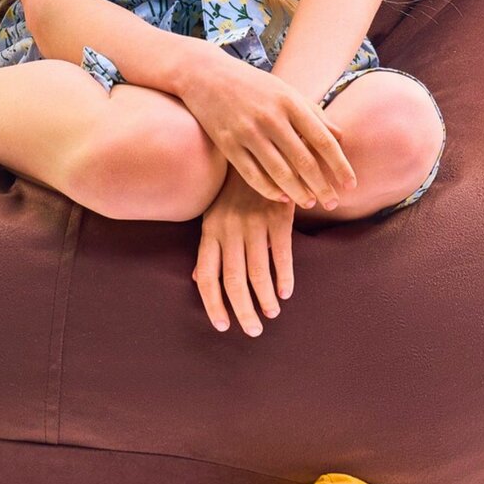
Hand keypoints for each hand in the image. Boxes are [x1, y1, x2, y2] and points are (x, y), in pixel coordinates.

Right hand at [175, 47, 356, 209]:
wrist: (205, 74)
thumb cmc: (253, 85)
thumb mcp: (286, 91)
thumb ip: (314, 113)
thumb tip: (342, 137)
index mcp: (290, 102)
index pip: (324, 140)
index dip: (340, 166)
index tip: (351, 185)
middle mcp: (271, 117)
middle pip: (304, 161)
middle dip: (322, 186)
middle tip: (333, 203)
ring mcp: (247, 131)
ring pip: (280, 173)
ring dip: (299, 193)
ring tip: (310, 204)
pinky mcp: (227, 144)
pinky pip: (253, 176)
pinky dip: (270, 191)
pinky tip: (282, 198)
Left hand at [194, 167, 294, 335]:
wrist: (258, 152)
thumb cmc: (232, 191)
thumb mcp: (213, 215)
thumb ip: (208, 248)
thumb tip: (197, 278)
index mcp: (210, 231)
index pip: (207, 277)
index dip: (213, 304)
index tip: (223, 326)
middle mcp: (229, 229)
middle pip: (233, 281)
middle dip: (243, 311)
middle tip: (253, 331)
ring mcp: (254, 223)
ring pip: (258, 272)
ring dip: (265, 298)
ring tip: (270, 313)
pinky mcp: (278, 217)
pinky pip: (281, 254)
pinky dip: (284, 277)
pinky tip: (285, 292)